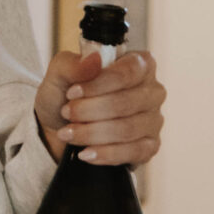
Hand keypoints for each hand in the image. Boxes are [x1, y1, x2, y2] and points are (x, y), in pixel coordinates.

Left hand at [33, 49, 164, 169]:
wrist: (59, 128)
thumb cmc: (66, 96)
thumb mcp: (59, 74)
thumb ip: (72, 64)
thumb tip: (95, 59)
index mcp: (139, 64)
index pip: (127, 73)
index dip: (98, 84)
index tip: (72, 92)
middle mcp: (152, 91)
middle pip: (126, 103)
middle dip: (90, 110)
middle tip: (66, 113)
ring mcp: (154, 120)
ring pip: (127, 129)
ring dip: (91, 133)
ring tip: (68, 133)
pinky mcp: (150, 146)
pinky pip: (133, 152)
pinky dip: (105, 154)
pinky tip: (85, 153)